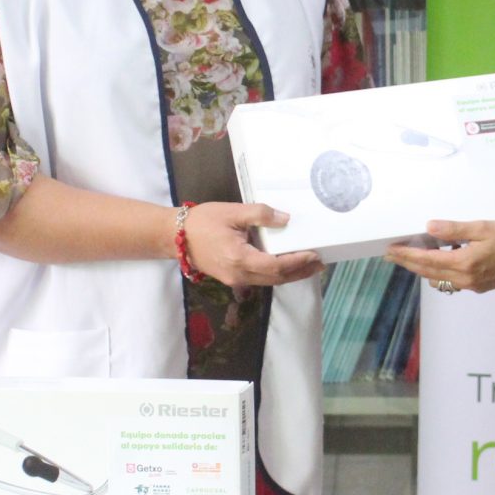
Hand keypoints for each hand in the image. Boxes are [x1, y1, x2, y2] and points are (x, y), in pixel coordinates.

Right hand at [181, 203, 324, 288]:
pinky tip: (286, 266)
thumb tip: (285, 219)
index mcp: (240, 258)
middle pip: (276, 279)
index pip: (276, 266)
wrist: (174, 236)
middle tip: (320, 264)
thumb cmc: (202, 222)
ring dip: (290, 275)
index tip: (315, 255)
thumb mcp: (233, 212)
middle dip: (300, 272)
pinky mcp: (232, 278)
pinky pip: (260, 279)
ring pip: (269, 282)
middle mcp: (240, 275)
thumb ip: (260, 215)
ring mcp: (235, 279)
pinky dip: (276, 274)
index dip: (298, 262)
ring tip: (309, 266)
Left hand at [385, 220, 494, 293]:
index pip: (426, 260)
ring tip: (413, 255)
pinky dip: (440, 270)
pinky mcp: (477, 286)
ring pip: (438, 278)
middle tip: (391, 255)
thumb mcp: (483, 227)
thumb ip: (455, 229)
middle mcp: (464, 279)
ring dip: (423, 268)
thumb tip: (429, 227)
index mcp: (464, 263)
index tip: (390, 250)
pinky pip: (451, 280)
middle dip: (408, 263)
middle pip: (428, 272)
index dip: (406, 255)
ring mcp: (470, 285)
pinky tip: (441, 258)